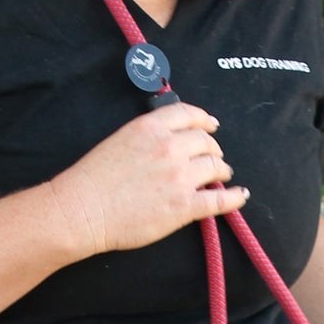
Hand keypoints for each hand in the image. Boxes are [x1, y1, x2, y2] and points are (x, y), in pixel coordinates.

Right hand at [51, 100, 248, 256]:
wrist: (84, 209)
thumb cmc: (93, 179)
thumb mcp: (120, 140)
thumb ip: (148, 136)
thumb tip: (170, 142)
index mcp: (151, 127)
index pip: (189, 114)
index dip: (204, 120)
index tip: (211, 125)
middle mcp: (170, 147)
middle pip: (206, 141)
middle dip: (213, 148)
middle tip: (214, 157)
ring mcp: (180, 176)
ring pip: (216, 167)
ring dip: (222, 170)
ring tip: (223, 176)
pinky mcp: (184, 206)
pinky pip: (220, 200)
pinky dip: (234, 197)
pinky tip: (240, 195)